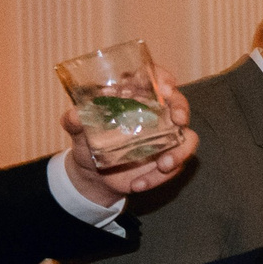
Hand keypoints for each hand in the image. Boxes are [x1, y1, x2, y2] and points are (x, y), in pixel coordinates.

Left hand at [61, 64, 196, 202]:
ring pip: (188, 138)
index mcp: (135, 98)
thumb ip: (74, 122)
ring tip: (163, 165)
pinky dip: (159, 178)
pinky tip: (138, 184)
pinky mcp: (169, 159)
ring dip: (180, 152)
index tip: (164, 88)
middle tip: (178, 120)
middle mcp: (155, 114)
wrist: (93, 175)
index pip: (154, 79)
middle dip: (181, 109)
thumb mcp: (77, 131)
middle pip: (179, 104)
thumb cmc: (87, 143)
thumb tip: (74, 116)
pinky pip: (176, 166)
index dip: (163, 79)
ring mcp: (166, 138)